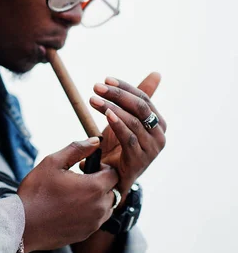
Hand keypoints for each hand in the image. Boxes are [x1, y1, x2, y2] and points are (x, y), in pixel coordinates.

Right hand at [18, 138, 118, 252]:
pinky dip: (89, 213)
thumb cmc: (36, 192)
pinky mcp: (86, 233)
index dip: (102, 167)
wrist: (24, 224)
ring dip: (96, 199)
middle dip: (100, 183)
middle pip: (112, 190)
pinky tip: (69, 208)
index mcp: (95, 187)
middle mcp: (99, 207)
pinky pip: (96, 220)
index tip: (85, 168)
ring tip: (74, 195)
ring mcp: (94, 223)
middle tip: (79, 181)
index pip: (114, 173)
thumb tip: (95, 141)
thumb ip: (76, 149)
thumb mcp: (52, 163)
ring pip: (106, 207)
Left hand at [86, 72, 166, 199]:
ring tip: (93, 99)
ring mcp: (151, 148)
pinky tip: (107, 114)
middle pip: (140, 107)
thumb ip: (136, 100)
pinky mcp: (140, 160)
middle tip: (97, 87)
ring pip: (133, 121)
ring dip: (111, 107)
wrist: (113, 179)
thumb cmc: (120, 147)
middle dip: (118, 94)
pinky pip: (129, 138)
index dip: (125, 87)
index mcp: (158, 122)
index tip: (105, 79)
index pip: (143, 98)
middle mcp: (159, 134)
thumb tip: (157, 74)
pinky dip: (118, 124)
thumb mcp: (125, 120)